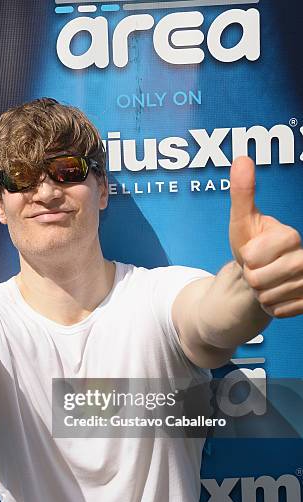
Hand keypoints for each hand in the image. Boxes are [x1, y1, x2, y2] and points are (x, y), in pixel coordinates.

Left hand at [229, 156, 302, 317]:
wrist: (259, 278)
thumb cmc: (250, 247)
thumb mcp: (242, 222)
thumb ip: (243, 193)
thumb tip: (241, 158)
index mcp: (291, 236)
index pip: (253, 257)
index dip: (246, 258)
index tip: (252, 253)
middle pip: (258, 279)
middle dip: (250, 277)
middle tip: (257, 269)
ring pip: (267, 297)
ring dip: (259, 293)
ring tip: (265, 282)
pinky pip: (277, 312)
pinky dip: (269, 307)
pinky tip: (274, 295)